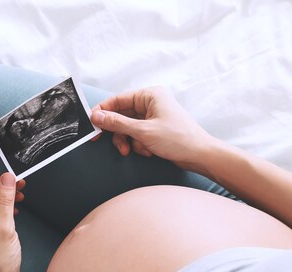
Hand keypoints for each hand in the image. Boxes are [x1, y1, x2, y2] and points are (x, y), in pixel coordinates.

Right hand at [89, 86, 221, 171]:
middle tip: (106, 142)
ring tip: (131, 151)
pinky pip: (136, 135)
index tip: (92, 124)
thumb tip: (97, 116)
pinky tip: (148, 151)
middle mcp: (151, 103)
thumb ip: (117, 123)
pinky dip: (138, 145)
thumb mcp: (143, 131)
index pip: (118, 100)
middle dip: (118, 132)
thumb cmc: (178, 139)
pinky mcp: (154, 130)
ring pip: (127, 128)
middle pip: (121, 115)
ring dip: (127, 141)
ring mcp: (153, 117)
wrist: (199, 155)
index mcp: (150, 95)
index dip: (103, 112)